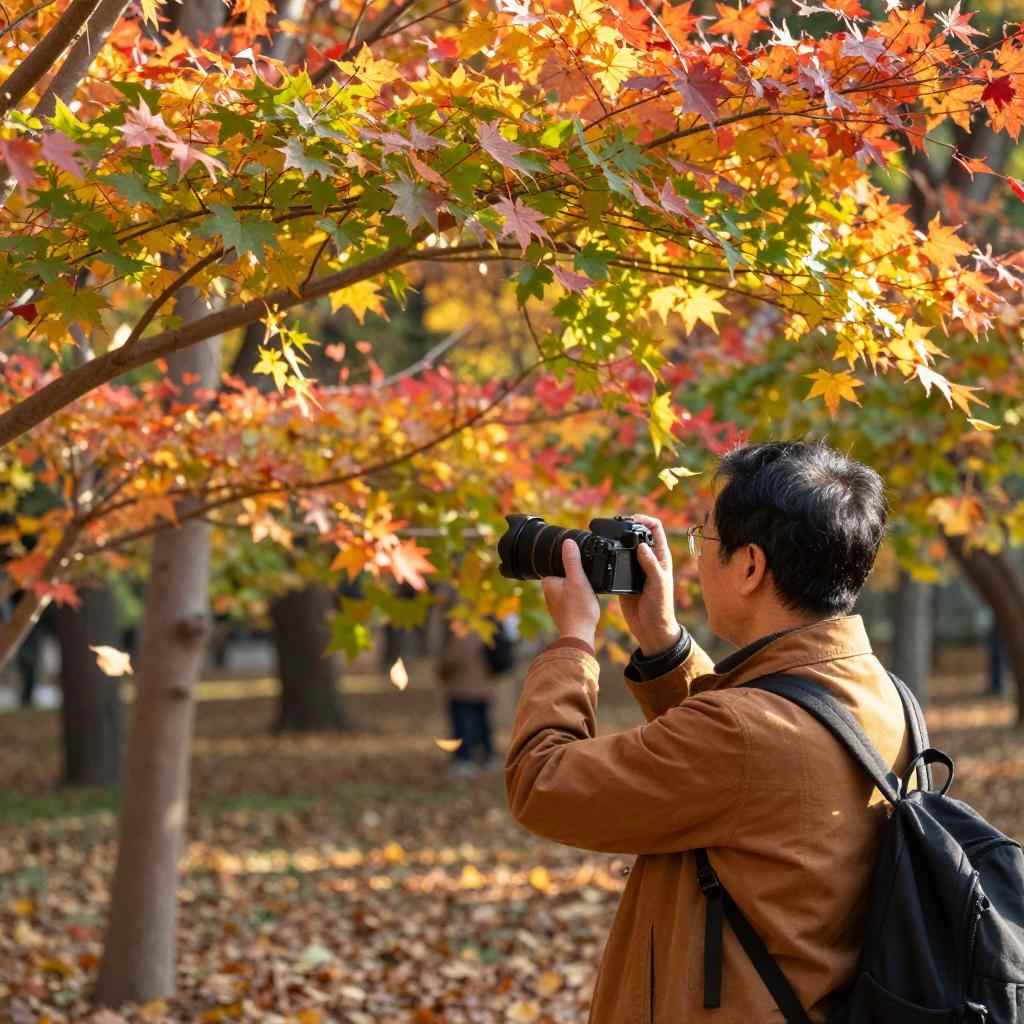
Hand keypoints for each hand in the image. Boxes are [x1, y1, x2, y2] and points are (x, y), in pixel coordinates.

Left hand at [541, 539, 600, 644]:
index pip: (555, 563)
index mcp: (547, 581)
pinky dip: (578, 595)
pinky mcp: (563, 611)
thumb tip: (567, 542)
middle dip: (573, 573)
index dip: (567, 560)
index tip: (578, 561)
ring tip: (588, 587)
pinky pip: (571, 597)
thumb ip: (572, 561)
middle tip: (586, 575)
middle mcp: (548, 592)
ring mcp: (555, 602)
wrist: (580, 635)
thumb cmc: (579, 609)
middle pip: (562, 574)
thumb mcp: (578, 580)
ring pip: (567, 585)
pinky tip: (586, 598)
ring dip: (576, 584)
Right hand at [618, 514, 680, 655]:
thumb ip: (650, 564)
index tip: (630, 519)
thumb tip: (641, 545)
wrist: (650, 629)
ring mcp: (635, 568)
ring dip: (617, 540)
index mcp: (661, 557)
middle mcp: (648, 559)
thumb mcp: (658, 584)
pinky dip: (610, 555)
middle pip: (638, 534)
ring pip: (626, 546)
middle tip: (613, 525)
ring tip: (606, 536)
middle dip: (627, 526)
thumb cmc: (660, 607)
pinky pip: (616, 562)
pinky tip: (602, 555)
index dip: (644, 519)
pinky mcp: (624, 578)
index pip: (655, 528)